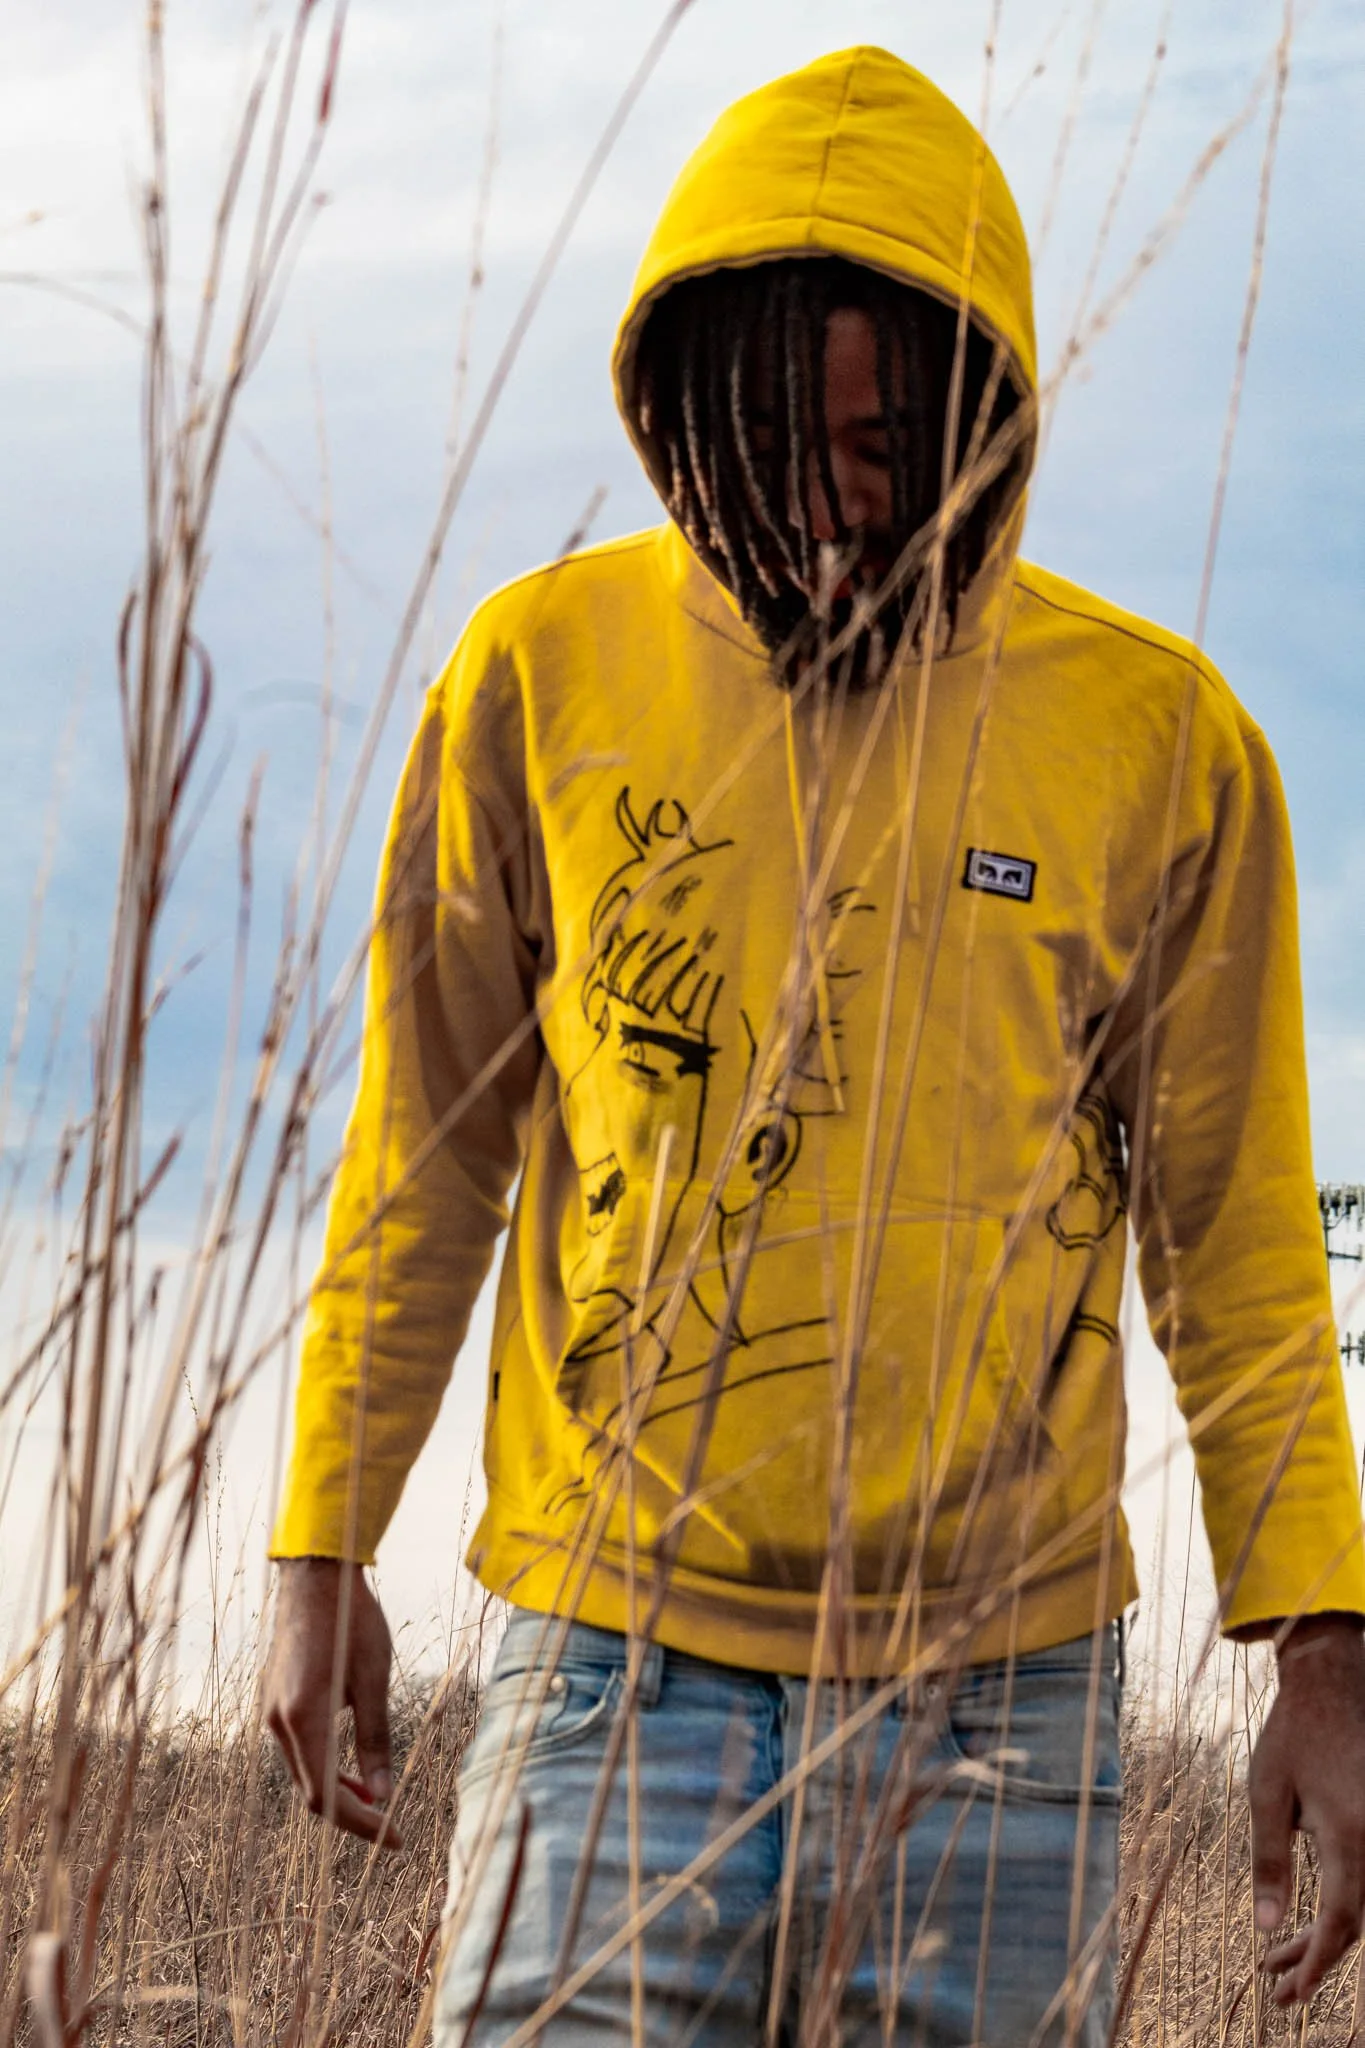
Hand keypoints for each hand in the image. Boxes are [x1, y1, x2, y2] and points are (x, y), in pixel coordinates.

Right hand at [264, 1557, 402, 1852]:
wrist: (315, 1577)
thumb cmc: (352, 1621)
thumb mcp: (374, 1679)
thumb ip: (376, 1739)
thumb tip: (383, 1795)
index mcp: (303, 1719)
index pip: (326, 1797)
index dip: (361, 1825)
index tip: (395, 1839)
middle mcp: (278, 1722)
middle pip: (310, 1792)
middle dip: (350, 1815)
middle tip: (390, 1828)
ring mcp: (270, 1712)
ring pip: (302, 1772)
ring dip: (336, 1790)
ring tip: (374, 1799)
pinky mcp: (274, 1701)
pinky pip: (297, 1750)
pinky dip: (323, 1766)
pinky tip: (348, 1766)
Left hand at [1249, 1614, 1364, 2003]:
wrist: (1331, 1684)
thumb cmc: (1292, 1734)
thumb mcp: (1267, 1794)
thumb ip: (1270, 1862)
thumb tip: (1267, 1927)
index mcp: (1352, 1838)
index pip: (1342, 1924)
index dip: (1318, 1965)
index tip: (1292, 1994)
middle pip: (1355, 1924)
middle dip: (1317, 1959)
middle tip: (1278, 1990)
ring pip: (1361, 1906)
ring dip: (1325, 1937)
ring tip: (1279, 1962)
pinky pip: (1364, 1882)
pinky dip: (1339, 1907)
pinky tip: (1309, 1922)